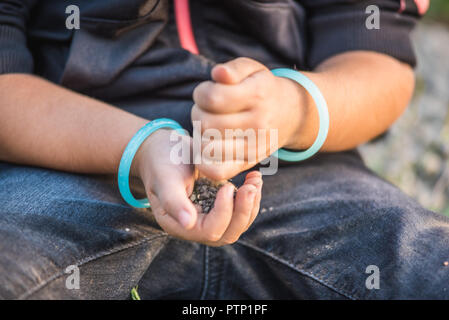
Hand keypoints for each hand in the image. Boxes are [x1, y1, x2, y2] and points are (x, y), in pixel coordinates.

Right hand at [132, 128, 262, 245]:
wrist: (165, 148)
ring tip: (255, 180)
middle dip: (244, 212)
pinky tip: (253, 179)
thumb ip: (173, 201)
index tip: (228, 187)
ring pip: (238, 224)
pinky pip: (240, 211)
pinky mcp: (219, 207)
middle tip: (251, 187)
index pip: (210, 231)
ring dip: (251, 204)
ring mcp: (209, 218)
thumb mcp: (166, 178)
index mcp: (179, 225)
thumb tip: (188, 224)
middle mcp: (195, 227)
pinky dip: (250, 197)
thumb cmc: (162, 161)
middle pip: (228, 233)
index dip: (224, 212)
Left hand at [191, 57, 305, 180]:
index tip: (208, 93)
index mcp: (257, 96)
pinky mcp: (247, 164)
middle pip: (206, 123)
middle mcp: (257, 124)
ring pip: (207, 147)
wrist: (290, 114)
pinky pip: (217, 171)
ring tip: (209, 127)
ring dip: (200, 135)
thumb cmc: (262, 89)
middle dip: (198, 113)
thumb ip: (233, 69)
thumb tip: (218, 74)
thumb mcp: (252, 70)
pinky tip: (207, 146)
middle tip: (208, 110)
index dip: (201, 93)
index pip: (211, 98)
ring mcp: (254, 147)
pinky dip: (204, 162)